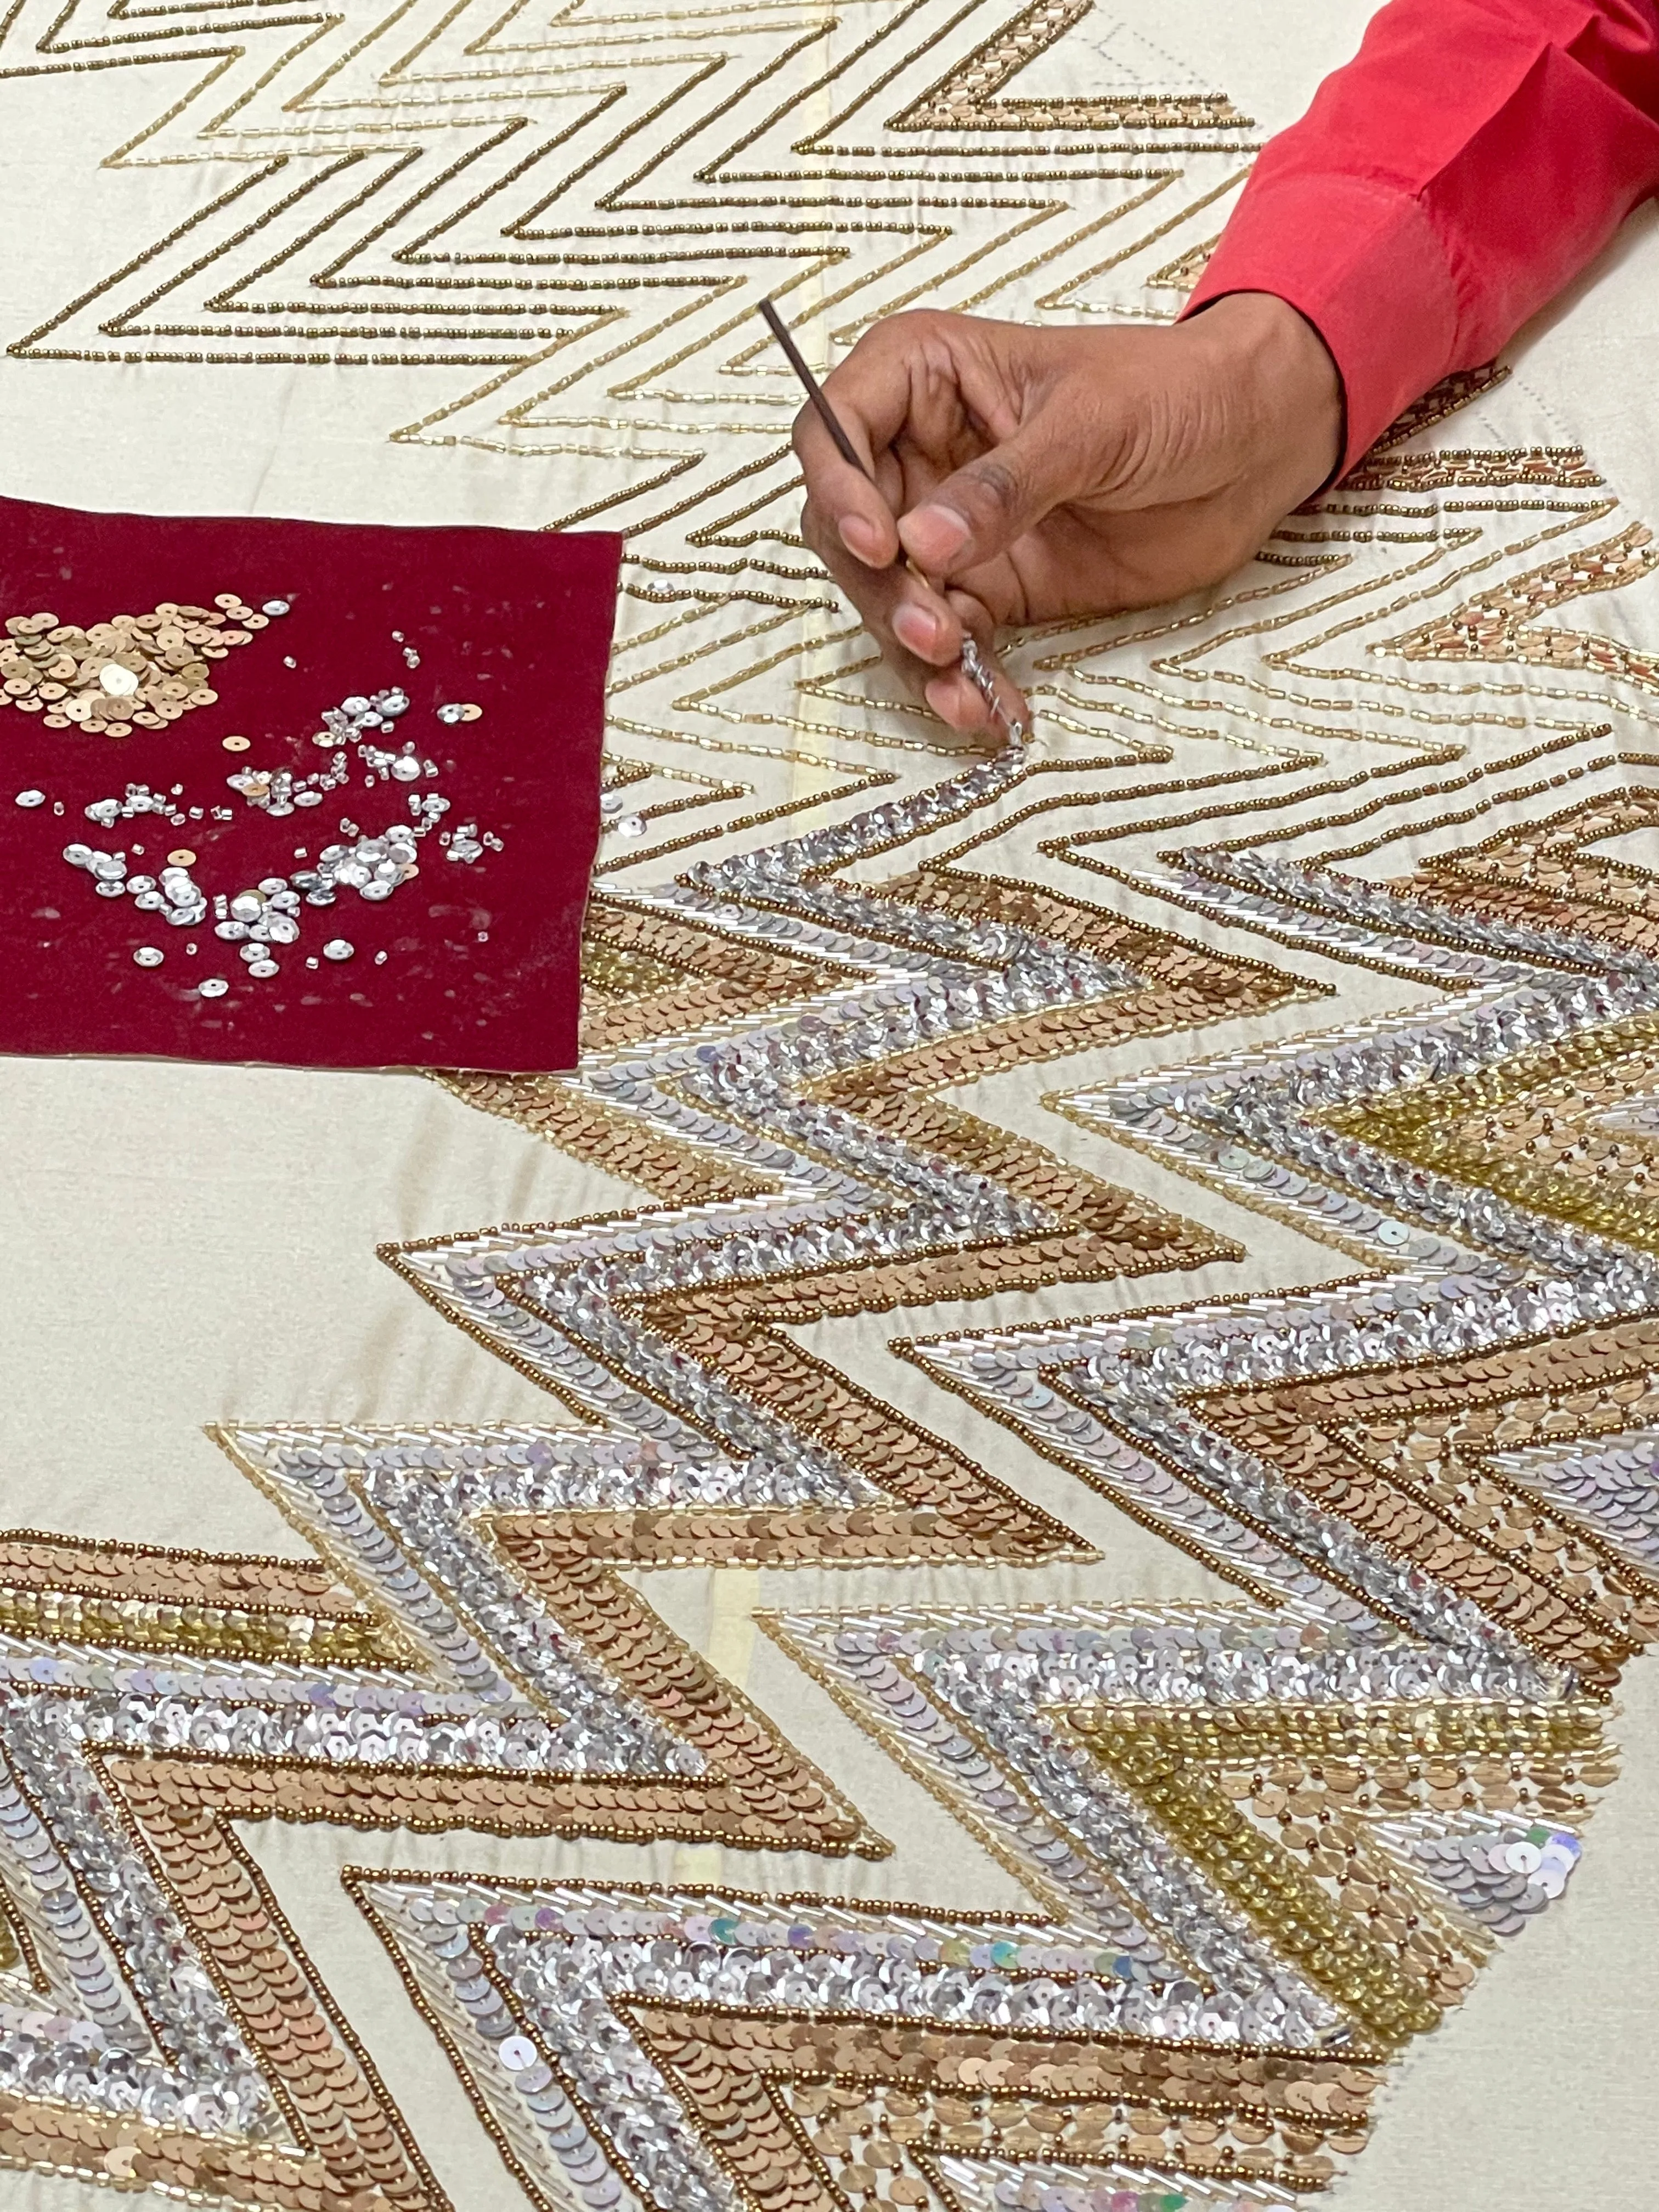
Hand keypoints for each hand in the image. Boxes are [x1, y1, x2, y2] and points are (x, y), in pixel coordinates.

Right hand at [794, 293, 1341, 733]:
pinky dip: (962, 682)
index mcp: (925, 377)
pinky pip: (951, 643)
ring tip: (961, 685)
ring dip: (914, 651)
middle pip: (846, 530)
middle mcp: (919, 454)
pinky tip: (991, 711)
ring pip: (889, 599)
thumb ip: (1003, 485)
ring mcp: (950, 529)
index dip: (836, 488)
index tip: (877, 544)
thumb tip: (921, 543)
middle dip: (880, 589)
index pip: (833, 428)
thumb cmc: (1177, 392)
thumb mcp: (1091, 423)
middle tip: (933, 632)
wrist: (1254, 447)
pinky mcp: (991, 589)